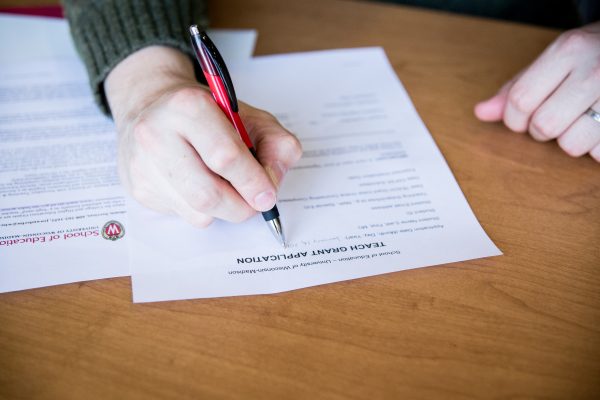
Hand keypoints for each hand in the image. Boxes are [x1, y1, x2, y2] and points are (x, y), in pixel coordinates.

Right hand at [105, 46, 301, 226]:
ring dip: (224, 210)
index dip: (253, 182)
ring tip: (227, 187)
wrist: (151, 105)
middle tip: (254, 203)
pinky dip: (203, 209)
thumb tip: (273, 182)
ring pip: (197, 213)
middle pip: (208, 195)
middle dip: (240, 207)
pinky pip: (182, 215)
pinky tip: (200, 184)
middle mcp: (157, 135)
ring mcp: (143, 165)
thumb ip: (276, 144)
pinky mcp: (138, 188)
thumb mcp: (250, 116)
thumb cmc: (206, 113)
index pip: (225, 156)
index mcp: (188, 107)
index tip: (267, 195)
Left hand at [475, 22, 599, 161]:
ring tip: (580, 122)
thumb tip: (481, 112)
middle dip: (541, 131)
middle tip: (554, 119)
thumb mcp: (556, 59)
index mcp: (567, 51)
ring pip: (571, 144)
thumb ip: (518, 86)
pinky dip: (595, 149)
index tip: (522, 118)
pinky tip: (599, 129)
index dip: (514, 118)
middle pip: (544, 125)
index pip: (520, 100)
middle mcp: (593, 71)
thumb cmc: (591, 55)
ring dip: (570, 141)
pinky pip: (598, 154)